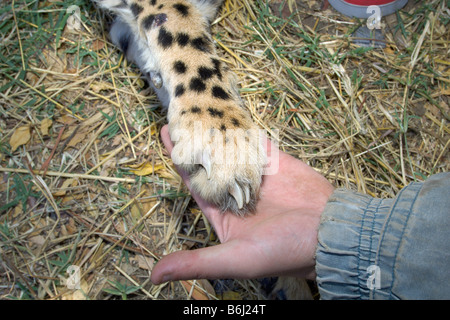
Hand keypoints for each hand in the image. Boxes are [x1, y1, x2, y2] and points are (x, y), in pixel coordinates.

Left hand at [150, 125, 333, 283]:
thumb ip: (197, 263)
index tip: (165, 137)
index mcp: (223, 213)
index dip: (179, 161)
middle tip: (178, 114)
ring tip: (197, 106)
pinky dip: (241, 127)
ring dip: (213, 129)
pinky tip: (228, 111)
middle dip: (193, 140)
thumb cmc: (284, 250)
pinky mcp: (274, 160)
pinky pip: (253, 140)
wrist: (330, 231)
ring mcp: (254, 173)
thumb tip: (154, 276)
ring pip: (228, 147)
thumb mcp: (236, 259)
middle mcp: (235, 191)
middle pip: (209, 161)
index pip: (194, 183)